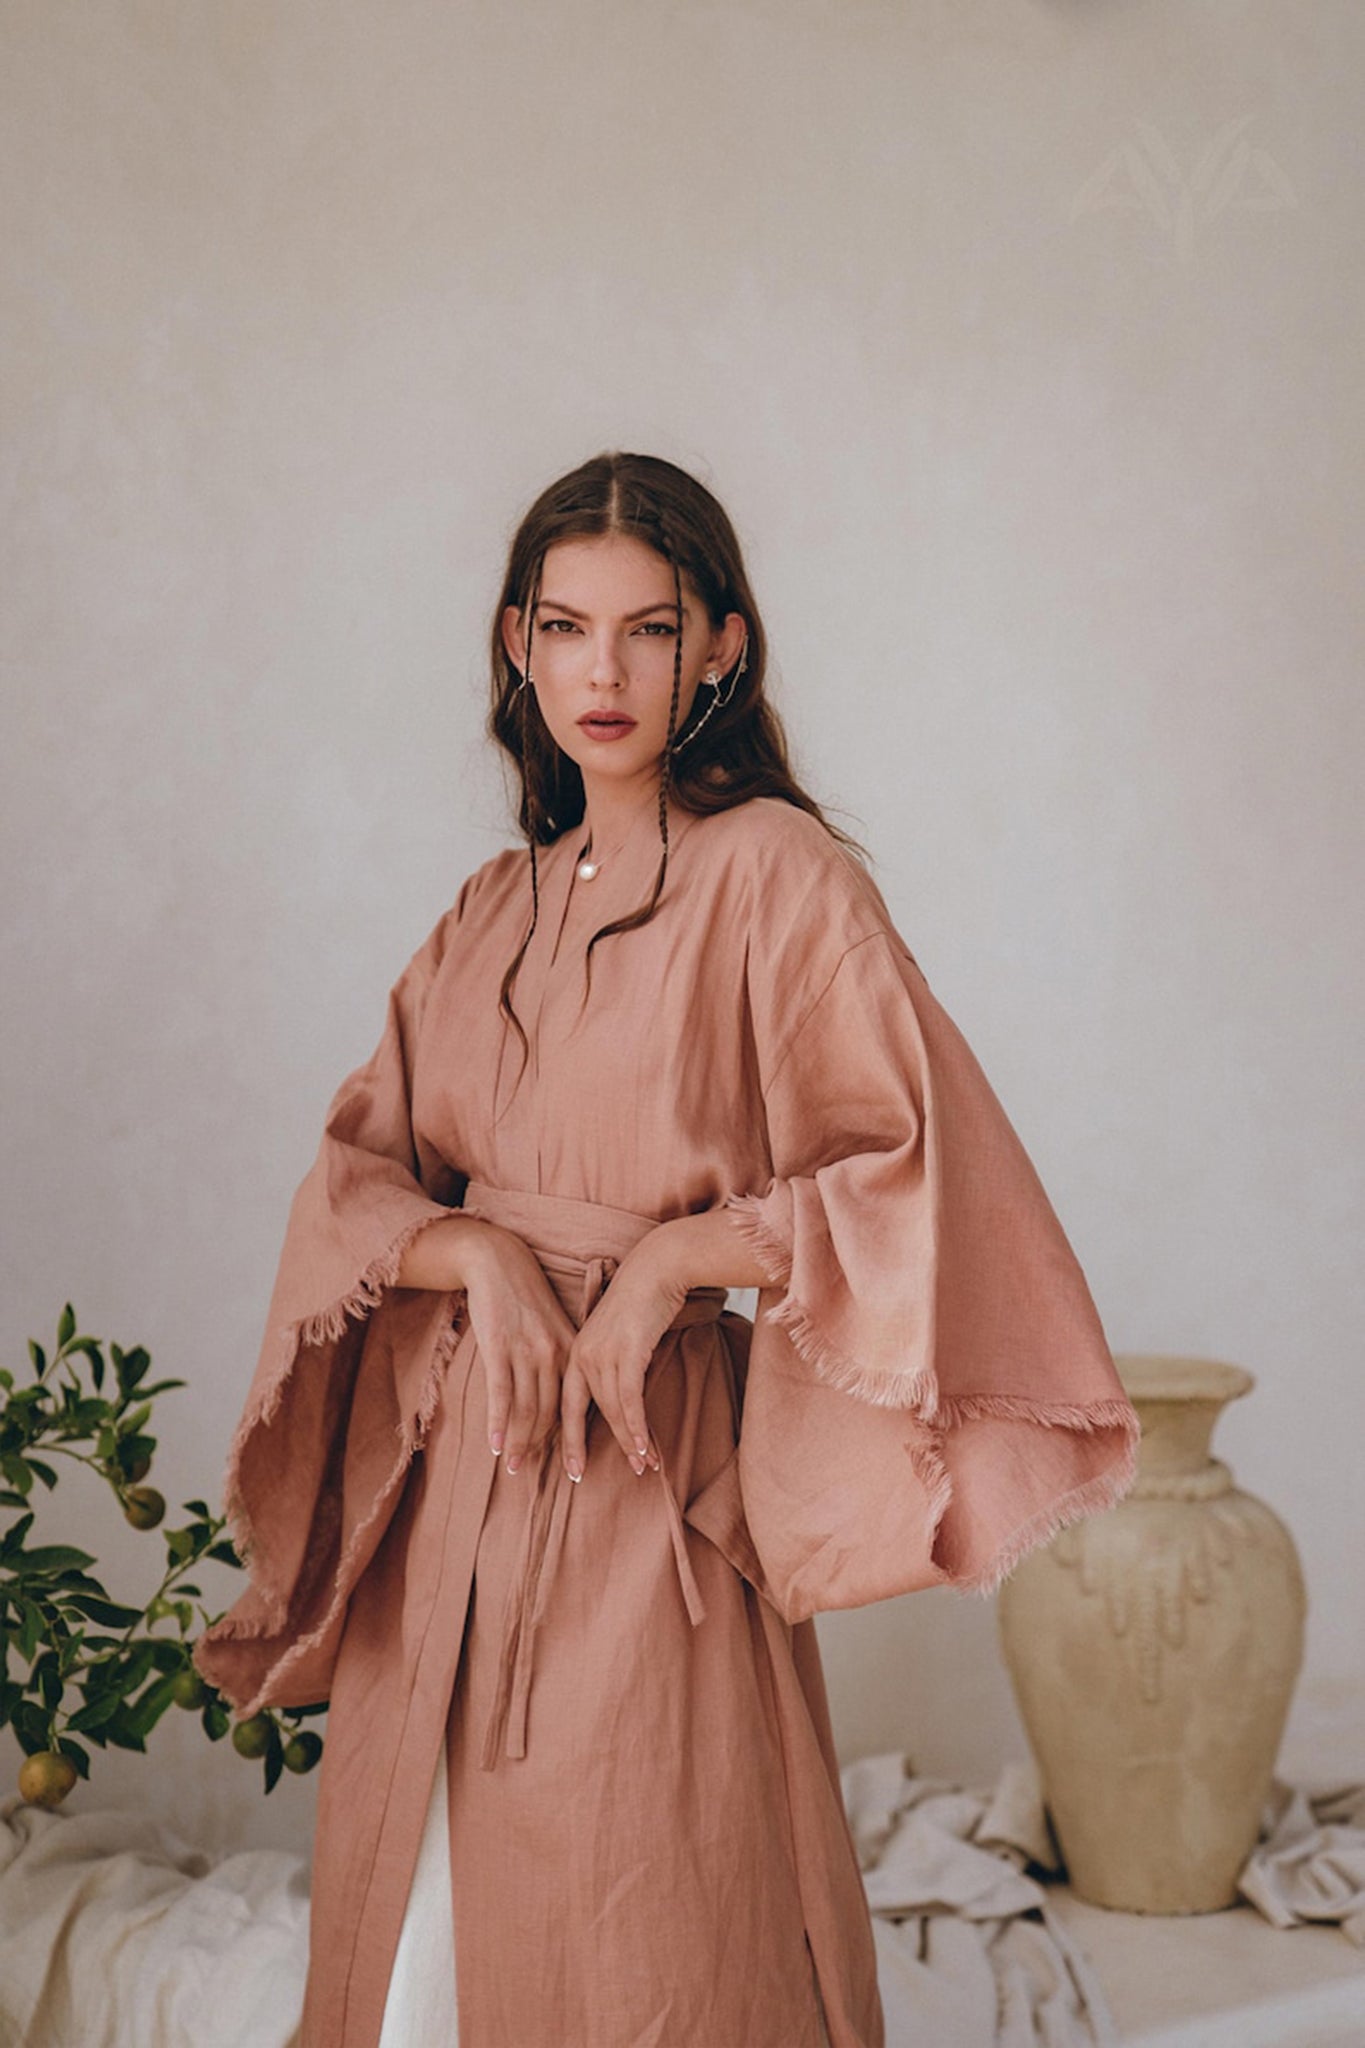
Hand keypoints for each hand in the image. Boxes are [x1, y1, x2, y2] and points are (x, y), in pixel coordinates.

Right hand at [460, 1224, 577, 1475]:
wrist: (498, 1262)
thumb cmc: (526, 1299)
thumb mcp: (554, 1327)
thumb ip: (560, 1361)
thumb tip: (563, 1402)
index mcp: (573, 1350)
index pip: (576, 1406)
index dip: (575, 1440)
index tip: (575, 1470)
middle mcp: (554, 1353)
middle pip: (550, 1414)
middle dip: (543, 1449)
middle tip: (533, 1474)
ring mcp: (526, 1351)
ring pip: (526, 1410)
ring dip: (519, 1444)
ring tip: (513, 1468)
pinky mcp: (498, 1347)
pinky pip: (501, 1394)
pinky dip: (499, 1424)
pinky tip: (496, 1447)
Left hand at [559, 1239, 689, 1482]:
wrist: (657, 1268)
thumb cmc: (641, 1301)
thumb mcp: (617, 1337)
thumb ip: (611, 1365)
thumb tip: (619, 1398)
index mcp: (574, 1352)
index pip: (564, 1404)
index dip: (565, 1438)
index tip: (569, 1466)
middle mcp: (582, 1355)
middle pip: (583, 1412)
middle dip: (588, 1446)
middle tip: (593, 1475)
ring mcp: (602, 1353)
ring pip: (611, 1410)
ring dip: (629, 1442)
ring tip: (642, 1466)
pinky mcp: (626, 1352)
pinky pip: (629, 1400)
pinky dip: (637, 1427)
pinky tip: (645, 1447)